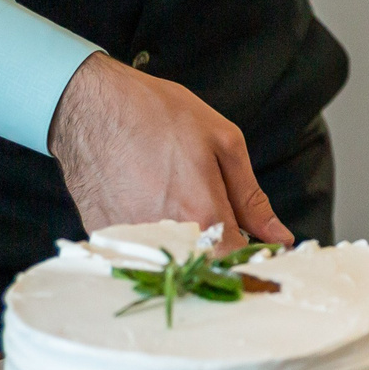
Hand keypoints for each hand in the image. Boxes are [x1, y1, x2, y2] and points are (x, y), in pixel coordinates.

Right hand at [48, 54, 294, 247]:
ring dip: (180, 239)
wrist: (89, 105)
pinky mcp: (107, 238)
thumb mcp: (222, 142)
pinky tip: (143, 197)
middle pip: (205, 264)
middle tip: (203, 205)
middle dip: (215, 246)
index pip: (240, 260)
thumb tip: (279, 236)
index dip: (251, 253)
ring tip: (167, 192)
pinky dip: (149, 233)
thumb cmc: (157, 114)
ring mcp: (133, 241)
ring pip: (172, 258)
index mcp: (203, 214)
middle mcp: (168, 237)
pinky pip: (140, 249)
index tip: (253, 241)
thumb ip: (251, 198)